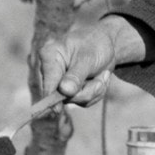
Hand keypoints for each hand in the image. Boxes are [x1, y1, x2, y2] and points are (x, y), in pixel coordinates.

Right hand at [32, 15, 147, 106]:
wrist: (105, 44)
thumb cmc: (94, 44)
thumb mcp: (87, 58)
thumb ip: (76, 75)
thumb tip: (64, 91)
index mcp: (49, 56)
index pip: (48, 81)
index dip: (52, 98)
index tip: (57, 110)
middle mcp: (52, 71)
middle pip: (63, 96)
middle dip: (87, 91)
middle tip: (100, 80)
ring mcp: (61, 84)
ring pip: (77, 100)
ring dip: (94, 90)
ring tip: (101, 75)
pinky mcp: (71, 92)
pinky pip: (84, 101)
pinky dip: (96, 92)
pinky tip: (99, 79)